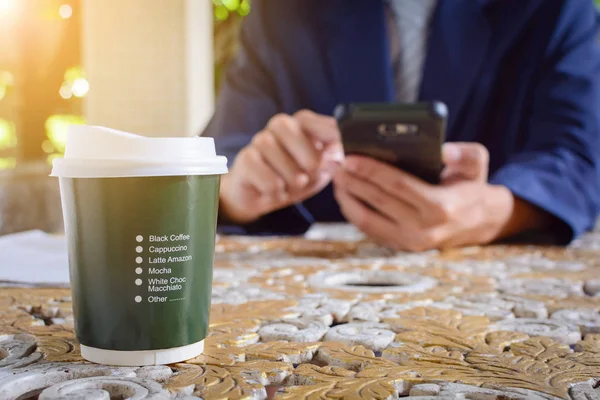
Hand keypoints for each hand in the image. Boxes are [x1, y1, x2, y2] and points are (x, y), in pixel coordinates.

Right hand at [220, 110, 342, 223]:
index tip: (335, 147)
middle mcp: (275, 130)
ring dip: (287, 171)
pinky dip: (270, 184)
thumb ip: (331, 163)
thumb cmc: (295, 180)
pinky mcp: (244, 160)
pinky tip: (276, 193)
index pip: (306, 119)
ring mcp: (257, 143)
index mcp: (298, 127)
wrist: (263, 199)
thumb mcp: (319, 174)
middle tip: (312, 173)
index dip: (320, 129)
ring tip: (295, 186)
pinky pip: (254, 165)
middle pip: (284, 125)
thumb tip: (336, 156)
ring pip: (267, 145)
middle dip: (303, 152)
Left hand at [333, 142, 545, 250]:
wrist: (477, 222)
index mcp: (441, 207)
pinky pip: (369, 229)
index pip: (398, 186)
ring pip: (367, 219)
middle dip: (352, 181)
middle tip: (334, 163)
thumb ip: (465, 154)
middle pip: (377, 201)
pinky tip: (344, 193)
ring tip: (335, 177)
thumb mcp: (477, 164)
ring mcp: (410, 242)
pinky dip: (353, 211)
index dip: (371, 171)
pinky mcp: (400, 247)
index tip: (350, 157)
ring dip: (347, 198)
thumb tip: (442, 151)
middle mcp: (424, 230)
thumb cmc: (471, 186)